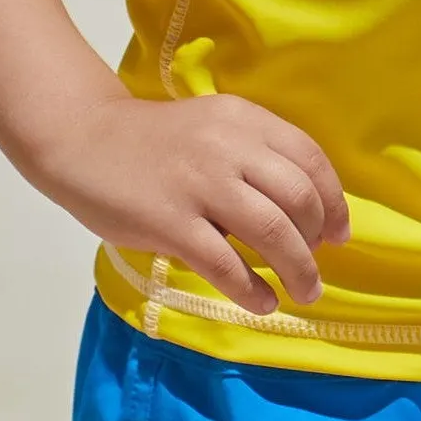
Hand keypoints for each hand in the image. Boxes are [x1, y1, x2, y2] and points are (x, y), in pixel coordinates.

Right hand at [36, 90, 350, 319]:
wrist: (81, 139)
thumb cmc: (152, 142)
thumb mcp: (212, 126)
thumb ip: (254, 153)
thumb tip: (305, 212)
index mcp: (243, 119)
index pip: (310, 159)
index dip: (334, 202)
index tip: (338, 234)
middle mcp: (228, 147)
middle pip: (299, 199)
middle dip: (318, 242)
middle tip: (315, 267)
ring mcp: (199, 185)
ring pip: (272, 232)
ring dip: (298, 270)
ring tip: (303, 292)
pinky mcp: (171, 222)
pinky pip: (227, 265)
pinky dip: (253, 290)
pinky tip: (262, 301)